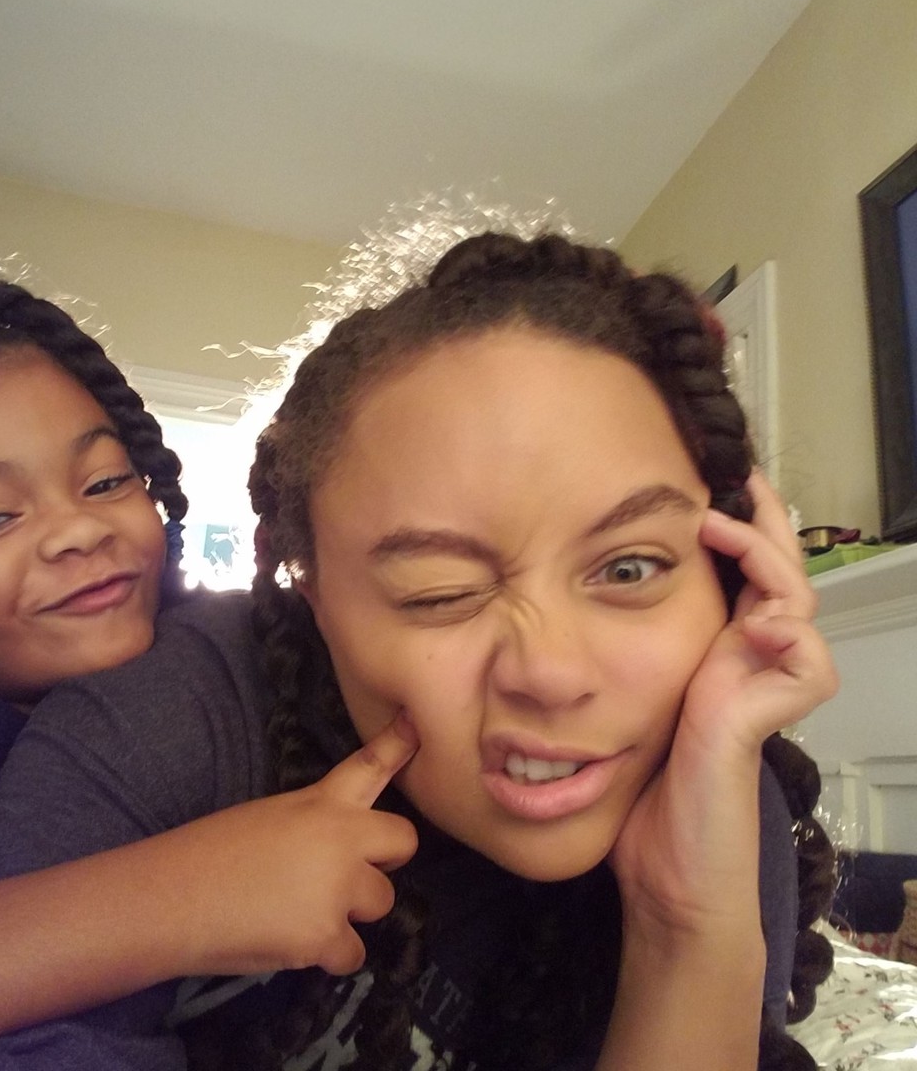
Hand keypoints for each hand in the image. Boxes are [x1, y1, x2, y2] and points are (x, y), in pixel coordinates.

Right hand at [163, 714, 418, 977]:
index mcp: (321, 802)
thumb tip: (332, 855)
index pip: (370, 765)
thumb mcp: (270, 817)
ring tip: (303, 913)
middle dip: (386, 860)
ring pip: (382, 902)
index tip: (420, 726)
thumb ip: (313, 827)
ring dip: (352, 912)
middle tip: (350, 874)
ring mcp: (339, 888)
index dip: (400, 745)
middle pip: (404, 842)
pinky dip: (330, 956)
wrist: (173, 897)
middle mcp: (341, 839)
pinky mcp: (327, 936)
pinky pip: (354, 953)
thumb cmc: (209, 852)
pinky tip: (294, 945)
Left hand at [609, 470, 836, 934]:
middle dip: (764, 524)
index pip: (737, 582)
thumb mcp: (619, 712)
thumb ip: (609, 670)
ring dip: (767, 560)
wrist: (664, 875)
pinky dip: (789, 633)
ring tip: (725, 529)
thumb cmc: (641, 801)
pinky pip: (807, 663)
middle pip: (777, 578)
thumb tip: (545, 635)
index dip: (734, 534)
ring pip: (796, 605)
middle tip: (741, 479)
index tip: (704, 489)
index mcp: (708, 659)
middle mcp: (739, 667)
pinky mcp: (761, 719)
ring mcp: (758, 691)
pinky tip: (757, 622)